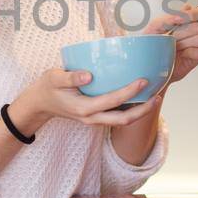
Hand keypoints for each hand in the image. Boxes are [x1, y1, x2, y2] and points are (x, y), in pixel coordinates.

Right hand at [10, 69, 163, 134]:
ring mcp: (94, 120)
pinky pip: (116, 117)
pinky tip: (138, 98)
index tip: (143, 80)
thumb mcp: (54, 78)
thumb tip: (89, 76)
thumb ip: (71, 77)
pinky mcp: (95, 117)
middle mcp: (91, 118)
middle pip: (123, 120)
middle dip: (143, 110)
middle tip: (158, 96)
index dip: (129, 92)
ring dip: (139, 112)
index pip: (112, 101)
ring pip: (121, 121)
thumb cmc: (47, 87)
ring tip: (154, 98)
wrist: (39, 103)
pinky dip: (130, 110)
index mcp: (83, 108)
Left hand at [143, 3, 197, 86]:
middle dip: (181, 33)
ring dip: (184, 44)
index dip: (194, 14)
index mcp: (187, 19)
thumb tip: (182, 12)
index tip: (179, 19)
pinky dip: (189, 53)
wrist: (151, 61)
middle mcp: (194, 30)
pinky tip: (181, 54)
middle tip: (170, 37)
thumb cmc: (154, 42)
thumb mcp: (155, 26)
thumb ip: (168, 16)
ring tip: (174, 46)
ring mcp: (197, 43)